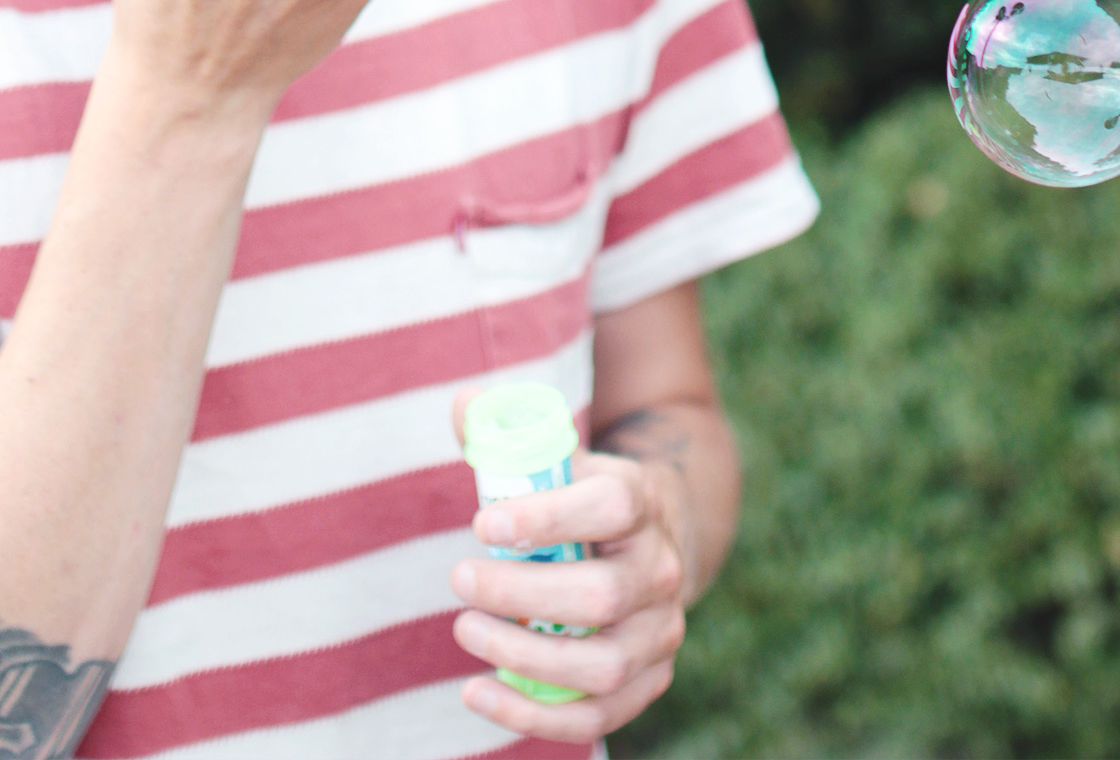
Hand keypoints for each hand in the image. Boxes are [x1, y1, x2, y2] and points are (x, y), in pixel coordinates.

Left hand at [449, 408, 689, 742]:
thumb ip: (506, 434)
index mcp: (640, 500)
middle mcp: (660, 568)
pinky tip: (478, 693)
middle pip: (601, 596)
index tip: (482, 523)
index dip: (546, 517)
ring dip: (524, 657)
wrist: (654, 537)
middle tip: (458, 578)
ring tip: (465, 631)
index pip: (610, 507)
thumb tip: (465, 403)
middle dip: (521, 594)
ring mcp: (660, 631)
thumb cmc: (582, 495)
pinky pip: (599, 714)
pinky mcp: (649, 678)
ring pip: (602, 664)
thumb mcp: (558, 457)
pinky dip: (536, 715)